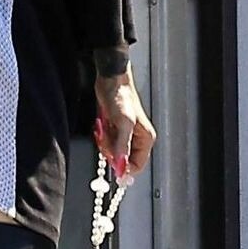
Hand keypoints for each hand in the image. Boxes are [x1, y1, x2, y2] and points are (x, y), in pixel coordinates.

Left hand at [93, 65, 155, 182]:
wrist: (111, 80)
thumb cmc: (121, 97)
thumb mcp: (123, 124)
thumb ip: (122, 147)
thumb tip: (120, 167)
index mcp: (145, 139)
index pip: (137, 165)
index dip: (123, 168)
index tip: (111, 164)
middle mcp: (137, 139)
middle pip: (122, 159)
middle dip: (111, 151)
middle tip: (106, 138)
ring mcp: (126, 134)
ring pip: (112, 152)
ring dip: (105, 143)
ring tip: (104, 128)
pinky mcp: (115, 129)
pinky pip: (107, 142)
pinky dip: (102, 137)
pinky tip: (102, 125)